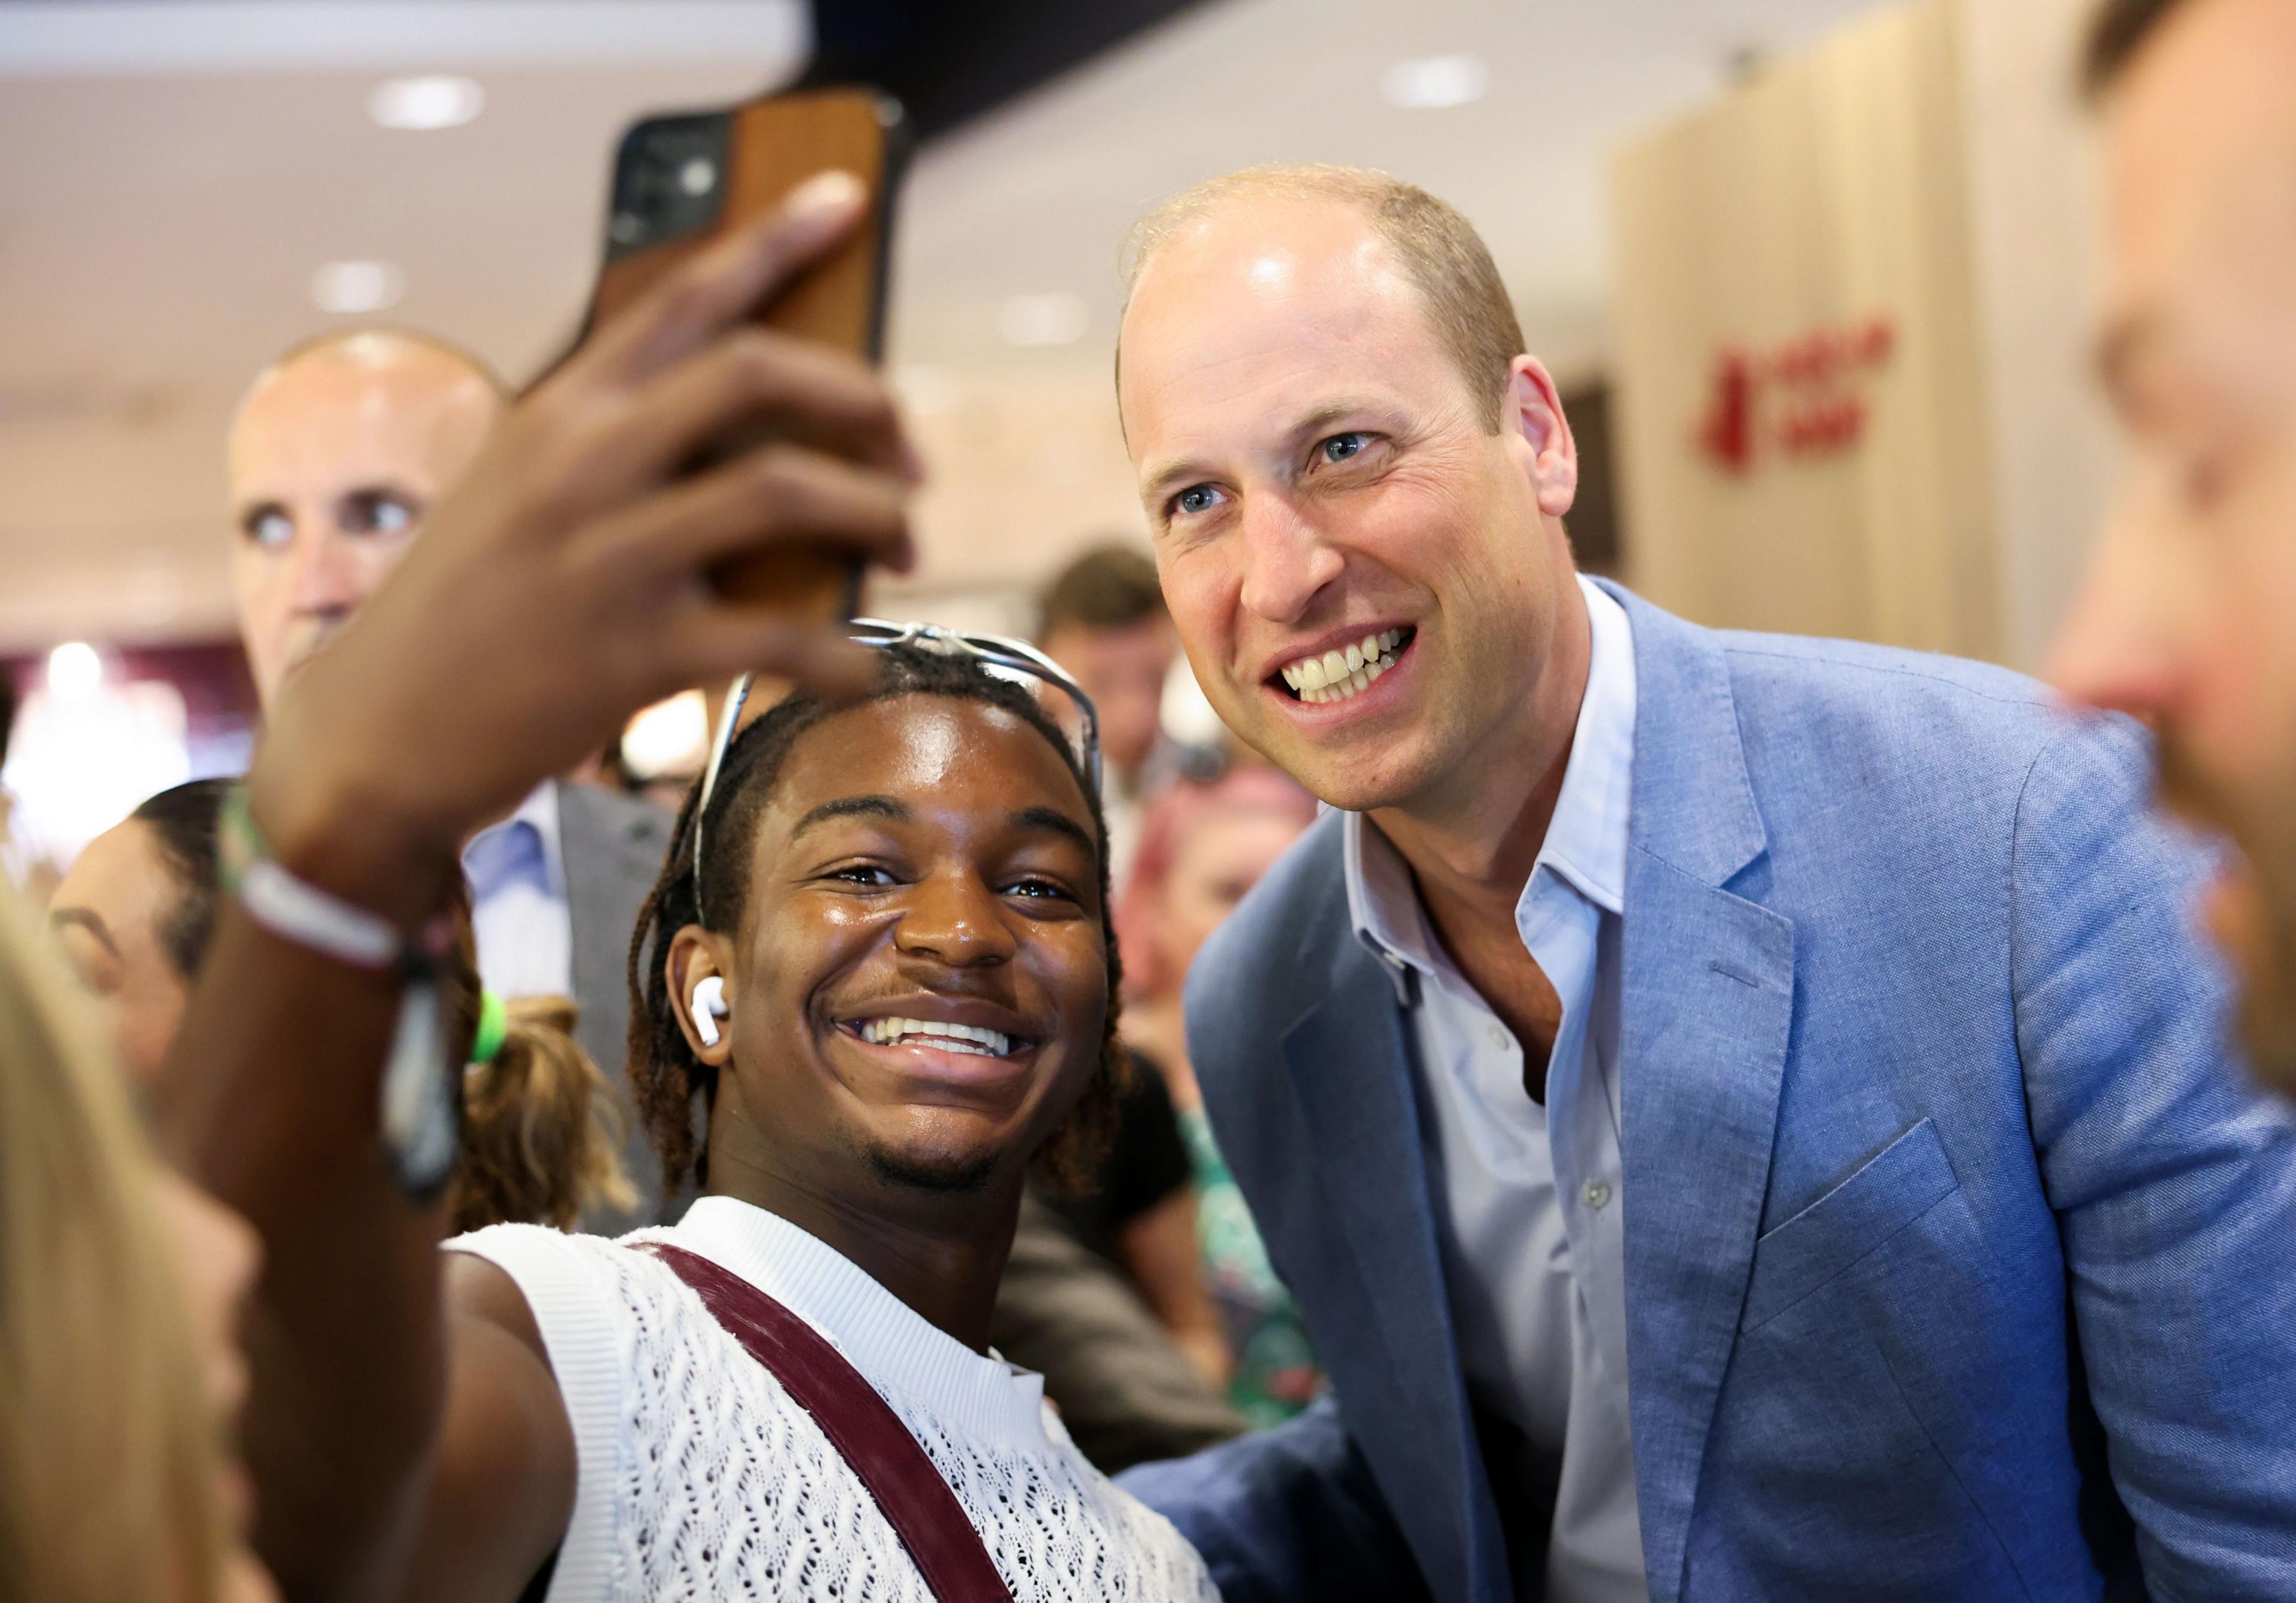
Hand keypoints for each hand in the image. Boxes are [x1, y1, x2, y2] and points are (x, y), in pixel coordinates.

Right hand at [249, 170, 917, 919]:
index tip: (851, 198)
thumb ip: (623, 449)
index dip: (777, 238)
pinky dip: (843, 656)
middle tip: (910, 454)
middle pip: (754, 373)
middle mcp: (581, 462)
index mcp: (560, 408)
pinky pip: (778, 638)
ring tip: (906, 546)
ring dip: (874, 512)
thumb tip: (774, 444)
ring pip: (782, 489)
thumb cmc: (469, 609)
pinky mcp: (630, 654)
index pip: (683, 294)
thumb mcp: (521, 490)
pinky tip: (857, 671)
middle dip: (862, 399)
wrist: (374, 732)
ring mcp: (604, 556)